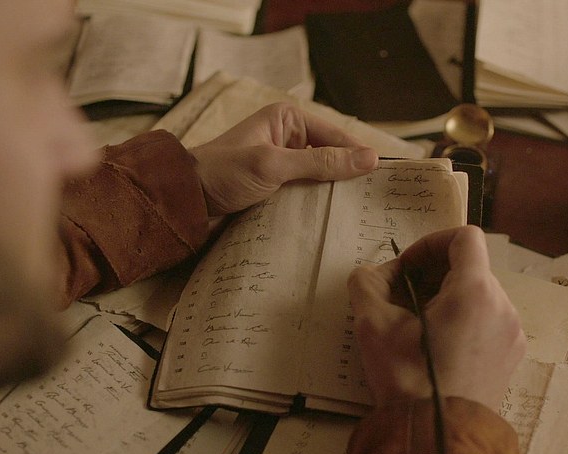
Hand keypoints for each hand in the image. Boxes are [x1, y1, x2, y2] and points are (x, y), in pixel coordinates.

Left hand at [190, 103, 378, 215]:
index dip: (359, 156)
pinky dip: (314, 204)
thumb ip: (320, 162)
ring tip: (355, 214)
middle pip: (329, 157)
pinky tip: (328, 220)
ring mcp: (280, 163)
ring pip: (318, 178)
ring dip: (329, 194)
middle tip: (372, 201)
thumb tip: (369, 158)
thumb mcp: (274, 165)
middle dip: (346, 177)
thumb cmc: (222, 173)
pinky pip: (303, 193)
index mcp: (287, 119)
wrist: (183, 200)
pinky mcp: (273, 186)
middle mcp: (286, 137)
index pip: (335, 137)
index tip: (384, 177)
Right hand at [347, 226, 525, 409]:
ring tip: (416, 326)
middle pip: (469, 267)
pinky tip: (436, 346)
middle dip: (432, 274)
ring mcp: (511, 333)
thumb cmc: (408, 380)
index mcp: (475, 291)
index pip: (463, 237)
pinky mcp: (510, 356)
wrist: (437, 436)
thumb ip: (367, 283)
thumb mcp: (373, 325)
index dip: (430, 243)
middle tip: (402, 299)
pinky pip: (487, 320)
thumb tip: (375, 274)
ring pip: (478, 294)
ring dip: (446, 298)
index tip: (406, 268)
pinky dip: (462, 321)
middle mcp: (502, 306)